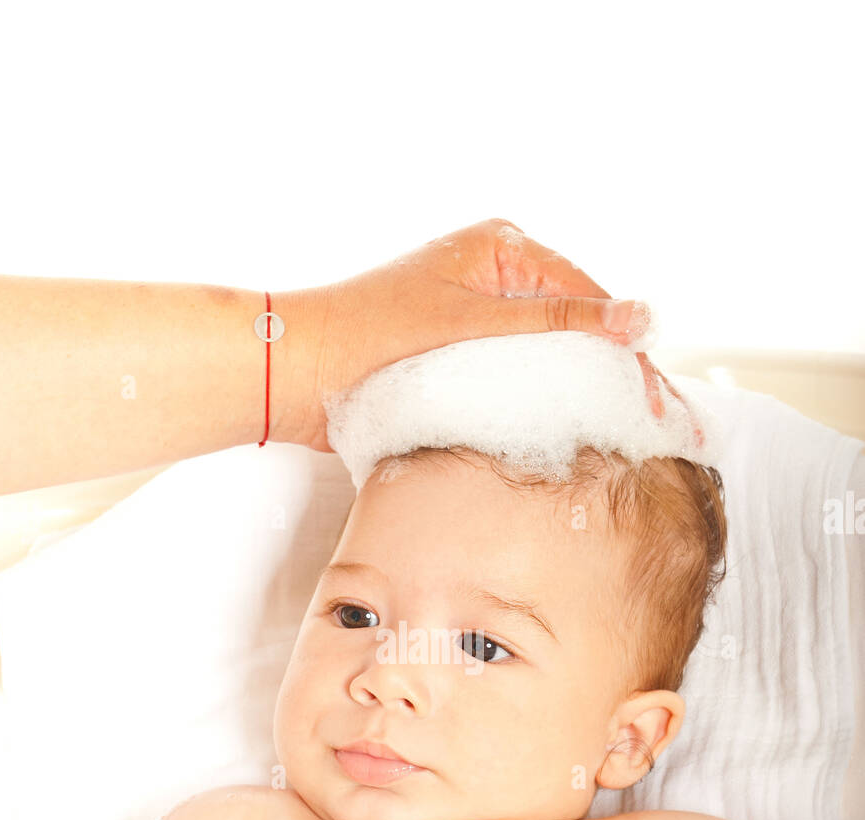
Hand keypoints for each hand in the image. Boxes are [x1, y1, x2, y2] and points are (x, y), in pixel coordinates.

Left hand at [281, 218, 672, 453]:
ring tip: (624, 436)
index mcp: (501, 247)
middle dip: (611, 375)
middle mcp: (493, 277)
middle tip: (655, 425)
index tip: (657, 399)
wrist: (298, 372)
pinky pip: (515, 380)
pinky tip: (568, 433)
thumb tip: (640, 317)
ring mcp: (477, 320)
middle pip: (572, 328)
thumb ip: (557, 323)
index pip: (586, 297)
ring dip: (579, 393)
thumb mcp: (474, 323)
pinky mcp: (459, 359)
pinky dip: (540, 404)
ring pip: (546, 358)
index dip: (626, 349)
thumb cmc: (371, 334)